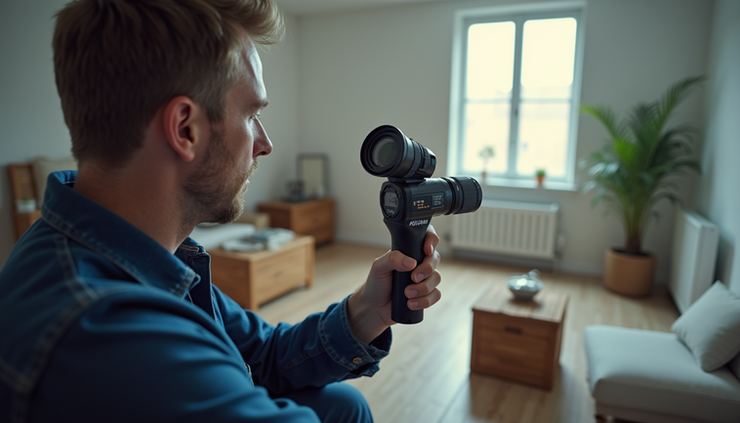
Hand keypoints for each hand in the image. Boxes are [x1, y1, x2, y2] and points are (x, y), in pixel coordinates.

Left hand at [347, 226, 441, 343]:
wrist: (374, 308)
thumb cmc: (376, 284)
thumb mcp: (378, 267)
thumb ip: (392, 259)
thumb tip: (411, 262)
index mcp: (408, 252)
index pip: (426, 239)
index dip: (431, 241)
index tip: (426, 250)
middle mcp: (419, 263)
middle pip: (435, 258)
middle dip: (426, 269)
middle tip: (413, 277)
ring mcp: (424, 279)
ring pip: (437, 278)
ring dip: (423, 288)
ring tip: (407, 294)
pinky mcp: (427, 295)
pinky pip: (436, 295)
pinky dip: (425, 300)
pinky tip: (411, 303)